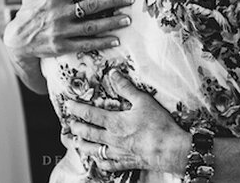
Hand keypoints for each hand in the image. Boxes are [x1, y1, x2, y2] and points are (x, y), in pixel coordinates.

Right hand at [3, 0, 133, 61]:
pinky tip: (116, 40)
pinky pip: (86, 44)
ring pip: (92, 26)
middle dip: (113, 0)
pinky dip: (101, 43)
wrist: (17, 40)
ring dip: (111, 23)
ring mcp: (62, 31)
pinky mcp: (63, 46)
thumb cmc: (29, 11)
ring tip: (127, 19)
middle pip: (92, 5)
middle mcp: (60, 13)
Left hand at [66, 69, 190, 174]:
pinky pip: (109, 165)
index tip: (68, 105)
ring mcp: (118, 153)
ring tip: (76, 142)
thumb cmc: (158, 125)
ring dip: (83, 146)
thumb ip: (126, 88)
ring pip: (94, 151)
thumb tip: (113, 74)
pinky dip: (100, 162)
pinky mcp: (126, 163)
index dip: (77, 109)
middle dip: (77, 128)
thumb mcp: (143, 101)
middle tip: (70, 124)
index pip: (90, 114)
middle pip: (88, 134)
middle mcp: (112, 139)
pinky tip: (98, 160)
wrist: (171, 150)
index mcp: (115, 122)